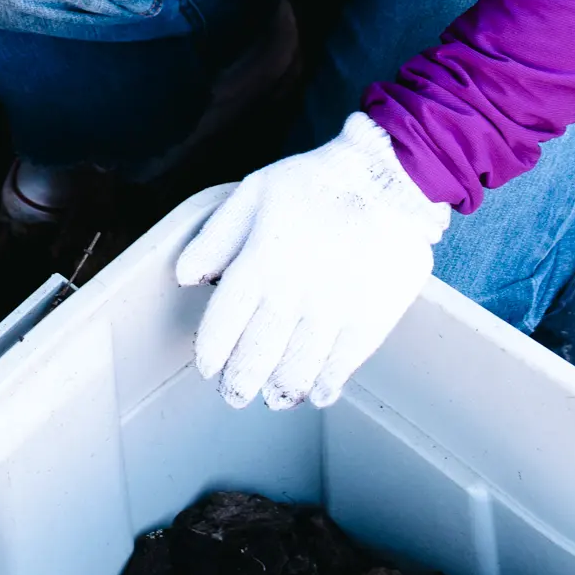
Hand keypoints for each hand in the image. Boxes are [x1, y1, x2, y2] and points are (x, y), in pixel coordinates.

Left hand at [172, 113, 449, 409]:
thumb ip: (215, 237)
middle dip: (241, 382)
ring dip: (280, 389)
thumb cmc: (315, 182)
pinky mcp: (372, 317)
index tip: (209, 367)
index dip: (212, 351)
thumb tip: (186, 277)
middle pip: (258, 353)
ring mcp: (335, 308)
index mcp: (260, 260)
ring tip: (272, 396)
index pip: (224, 322)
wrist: (388, 177)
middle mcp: (294, 291)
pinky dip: (326, 383)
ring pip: (298, 367)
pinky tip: (316, 392)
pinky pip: (343, 363)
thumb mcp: (253, 193)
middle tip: (235, 395)